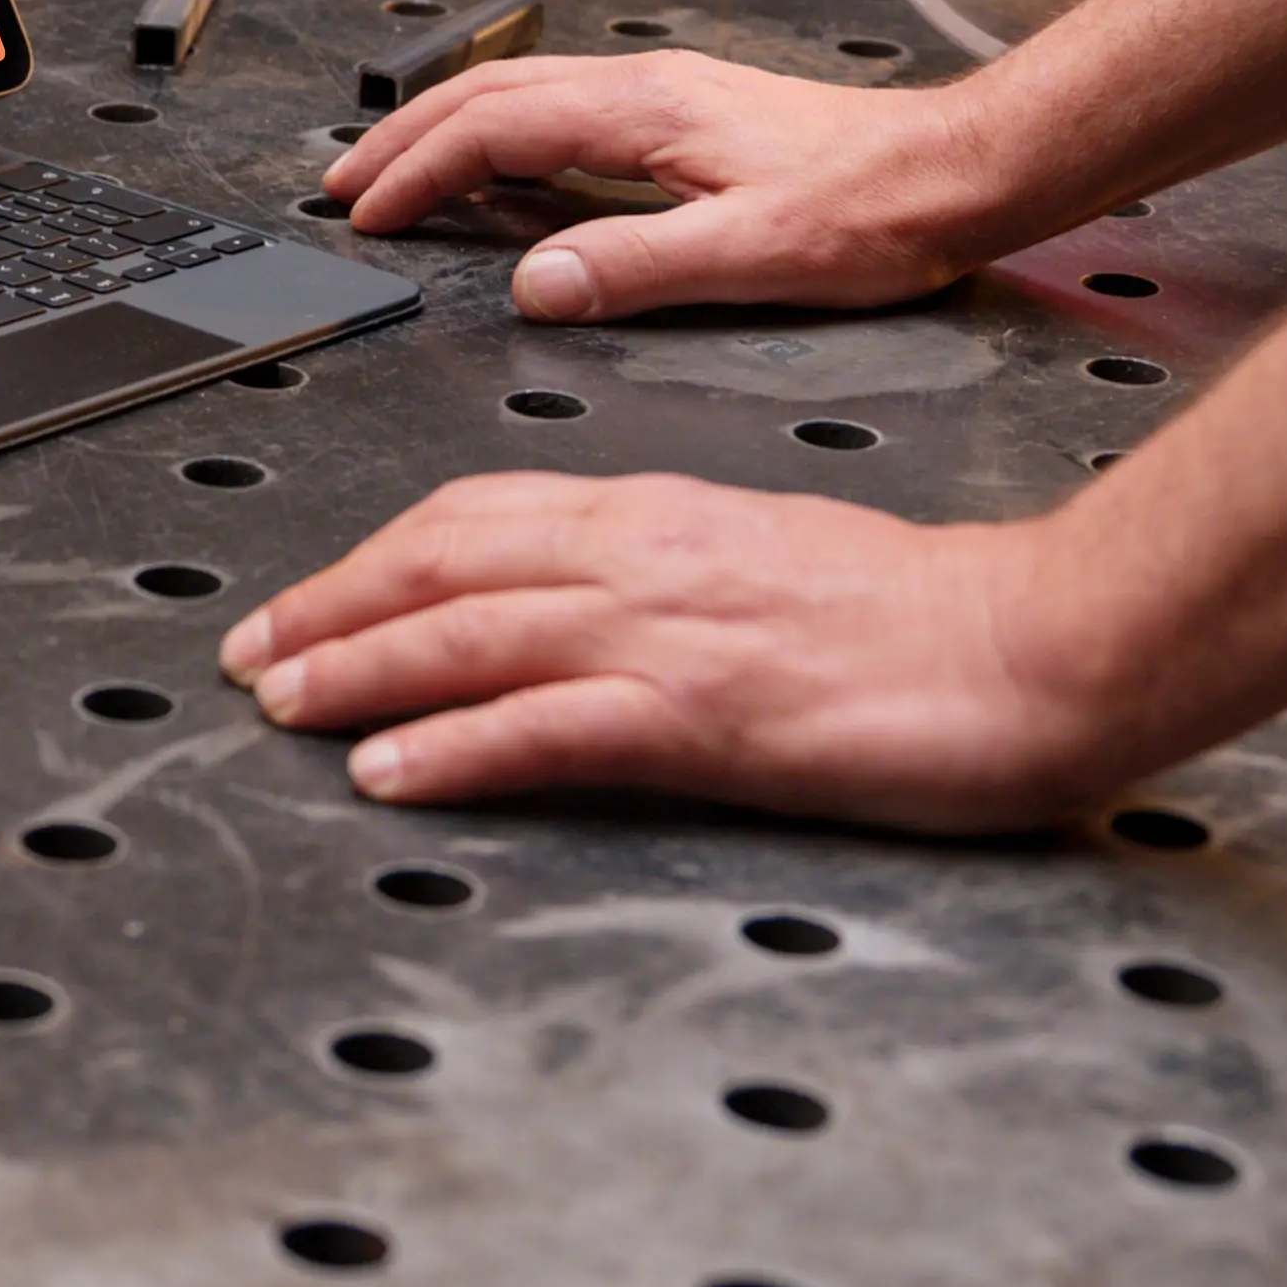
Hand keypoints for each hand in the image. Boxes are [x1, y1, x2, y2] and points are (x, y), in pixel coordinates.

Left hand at [219, 472, 1131, 833]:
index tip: (313, 595)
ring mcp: (671, 634)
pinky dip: (453, 747)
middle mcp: (646, 557)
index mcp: (662, 516)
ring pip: (470, 635)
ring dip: (356, 671)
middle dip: (331, 607)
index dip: (376, 556)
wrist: (1035, 643)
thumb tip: (583, 604)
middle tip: (251, 652)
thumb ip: (670, 571)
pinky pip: (546, 724)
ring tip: (279, 704)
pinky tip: (391, 771)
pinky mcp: (706, 716)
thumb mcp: (767, 560)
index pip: (478, 515)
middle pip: (445, 564)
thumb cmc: (924, 618)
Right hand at [324, 49, 1029, 318]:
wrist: (968, 168)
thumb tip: (533, 285)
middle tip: (346, 182)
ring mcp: (672, 97)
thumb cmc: (884, 211)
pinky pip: (566, 111)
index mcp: (646, 113)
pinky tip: (512, 174)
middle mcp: (650, 89)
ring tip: (402, 171)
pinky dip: (506, 136)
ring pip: (526, 93)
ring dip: (451, 129)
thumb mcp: (756, 256)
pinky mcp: (697, 117)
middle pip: (491, 93)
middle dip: (406, 136)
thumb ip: (635, 268)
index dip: (417, 172)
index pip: (492, 129)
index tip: (366, 213)